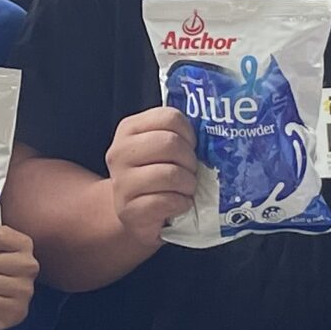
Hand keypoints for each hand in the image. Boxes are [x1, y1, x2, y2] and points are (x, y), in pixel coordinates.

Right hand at [107, 107, 197, 247]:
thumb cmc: (152, 175)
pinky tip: (179, 204)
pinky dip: (182, 203)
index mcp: (129, 129)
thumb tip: (210, 137)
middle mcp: (120, 152)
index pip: (169, 117)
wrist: (131, 212)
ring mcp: (122, 182)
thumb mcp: (157, 149)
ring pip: (171, 174)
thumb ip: (176, 136)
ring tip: (186, 189)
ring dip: (188, 184)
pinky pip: (167, 201)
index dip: (189, 133)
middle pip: (170, 143)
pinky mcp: (129, 209)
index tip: (190, 147)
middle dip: (190, 160)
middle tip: (191, 171)